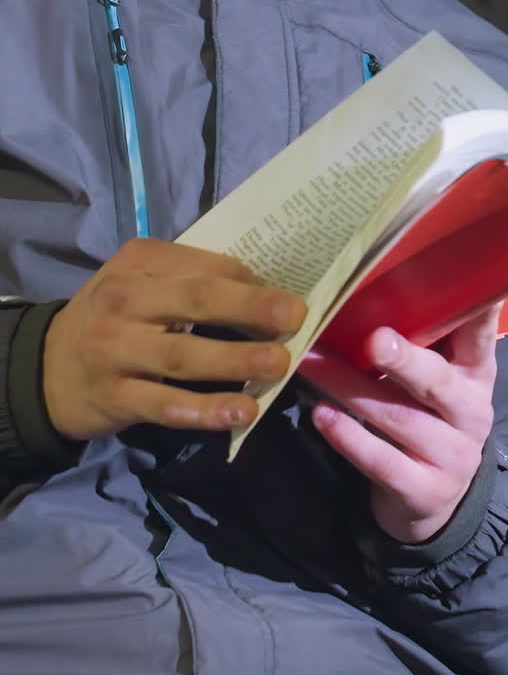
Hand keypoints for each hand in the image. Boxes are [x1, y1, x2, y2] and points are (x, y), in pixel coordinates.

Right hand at [42, 238, 305, 440]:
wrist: (45, 368)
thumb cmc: (116, 318)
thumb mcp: (142, 282)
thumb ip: (192, 281)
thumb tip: (266, 294)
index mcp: (138, 262)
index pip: (204, 267)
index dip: (251, 283)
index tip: (289, 299)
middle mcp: (123, 300)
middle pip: (195, 300)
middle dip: (249, 308)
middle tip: (295, 318)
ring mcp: (115, 350)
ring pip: (183, 355)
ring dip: (235, 360)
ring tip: (278, 366)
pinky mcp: (113, 396)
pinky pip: (165, 405)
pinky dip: (204, 410)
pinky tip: (240, 413)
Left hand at [299, 304, 498, 542]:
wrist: (434, 500)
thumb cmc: (427, 417)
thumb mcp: (436, 380)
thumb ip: (420, 342)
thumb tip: (372, 285)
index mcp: (475, 374)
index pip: (480, 336)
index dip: (480, 312)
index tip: (472, 285)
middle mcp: (470, 412)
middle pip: (438, 382)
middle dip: (405, 360)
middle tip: (375, 339)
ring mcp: (451, 455)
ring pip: (398, 418)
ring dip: (350, 389)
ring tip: (313, 365)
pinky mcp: (423, 490)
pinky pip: (382, 462)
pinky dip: (348, 438)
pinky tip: (321, 415)